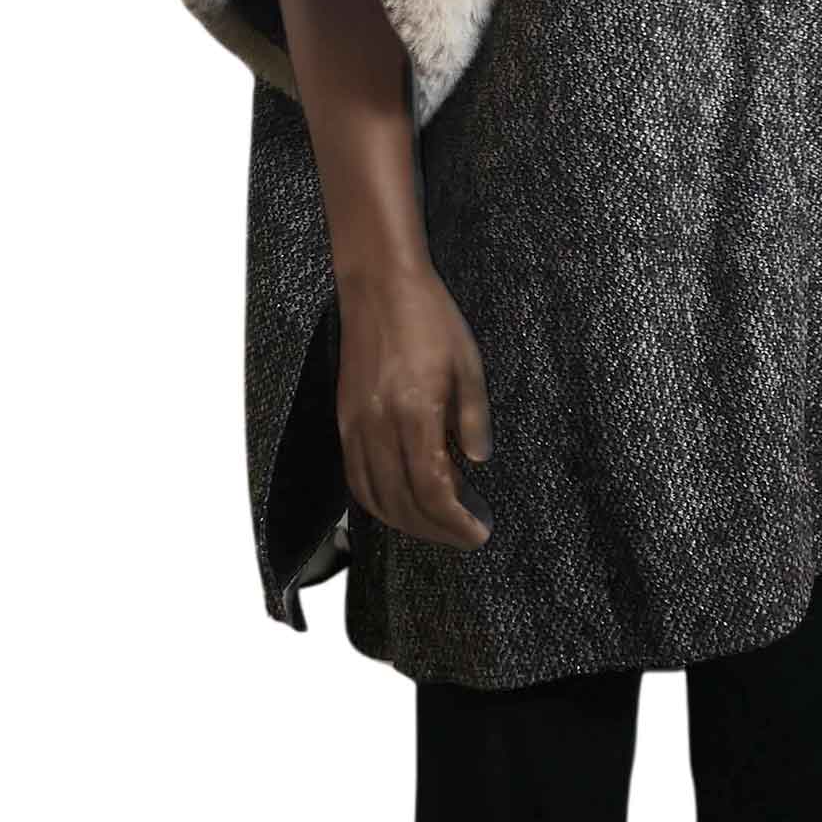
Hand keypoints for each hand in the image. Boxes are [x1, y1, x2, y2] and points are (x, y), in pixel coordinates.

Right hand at [335, 263, 495, 547]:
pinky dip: (377, 502)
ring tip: (437, 526)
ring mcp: (355, 425)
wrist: (380, 285)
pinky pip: (355, 477)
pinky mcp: (343, 419)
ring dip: (406, 523)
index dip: (455, 522)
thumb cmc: (429, 317)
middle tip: (464, 536)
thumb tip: (478, 462)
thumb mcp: (468, 362)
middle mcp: (379, 425)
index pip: (432, 491)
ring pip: (374, 498)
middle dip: (436, 531)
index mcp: (414, 412)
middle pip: (402, 503)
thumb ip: (473, 417)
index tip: (478, 532)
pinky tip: (400, 503)